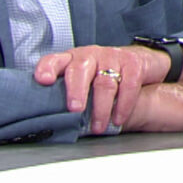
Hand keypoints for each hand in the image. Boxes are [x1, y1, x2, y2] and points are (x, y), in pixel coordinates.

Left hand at [35, 44, 171, 132]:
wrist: (139, 62)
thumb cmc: (103, 76)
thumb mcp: (84, 81)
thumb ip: (69, 94)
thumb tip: (54, 121)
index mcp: (72, 60)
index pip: (55, 60)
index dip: (47, 68)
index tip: (43, 80)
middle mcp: (90, 55)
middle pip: (79, 70)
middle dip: (76, 91)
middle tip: (75, 109)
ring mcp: (112, 57)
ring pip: (104, 83)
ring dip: (101, 109)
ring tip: (98, 127)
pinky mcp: (133, 63)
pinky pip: (128, 85)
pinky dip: (123, 106)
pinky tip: (118, 119)